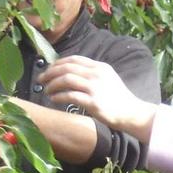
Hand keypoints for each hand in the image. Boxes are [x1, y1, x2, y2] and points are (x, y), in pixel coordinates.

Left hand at [38, 56, 156, 141]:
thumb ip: (92, 73)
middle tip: (41, 80)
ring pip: (66, 80)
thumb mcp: (107, 78)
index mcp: (99, 67)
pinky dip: (59, 96)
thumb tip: (70, 73)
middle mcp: (97, 74)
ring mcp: (95, 88)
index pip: (74, 59)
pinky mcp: (93, 102)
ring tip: (46, 90)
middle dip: (50, 73)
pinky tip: (53, 99)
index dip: (58, 63)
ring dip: (52, 85)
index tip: (49, 69)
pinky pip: (70, 96)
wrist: (131, 113)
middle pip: (67, 68)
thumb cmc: (118, 98)